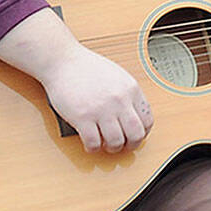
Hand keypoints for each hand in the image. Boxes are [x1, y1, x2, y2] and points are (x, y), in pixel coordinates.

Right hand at [0, 8, 152, 153]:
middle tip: (124, 146)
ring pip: (116, 142)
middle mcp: (119, 100)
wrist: (63, 61)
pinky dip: (93, 148)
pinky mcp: (82, 117)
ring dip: (112, 148)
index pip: (147, 120)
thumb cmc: (87, 67)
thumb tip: (135, 115)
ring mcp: (101, 109)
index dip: (143, 133)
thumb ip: (128, 95)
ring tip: (106, 144)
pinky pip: (93, 143)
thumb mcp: (118, 76)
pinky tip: (91, 144)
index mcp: (131, 89)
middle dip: (132, 145)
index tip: (136, 136)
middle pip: (136, 134)